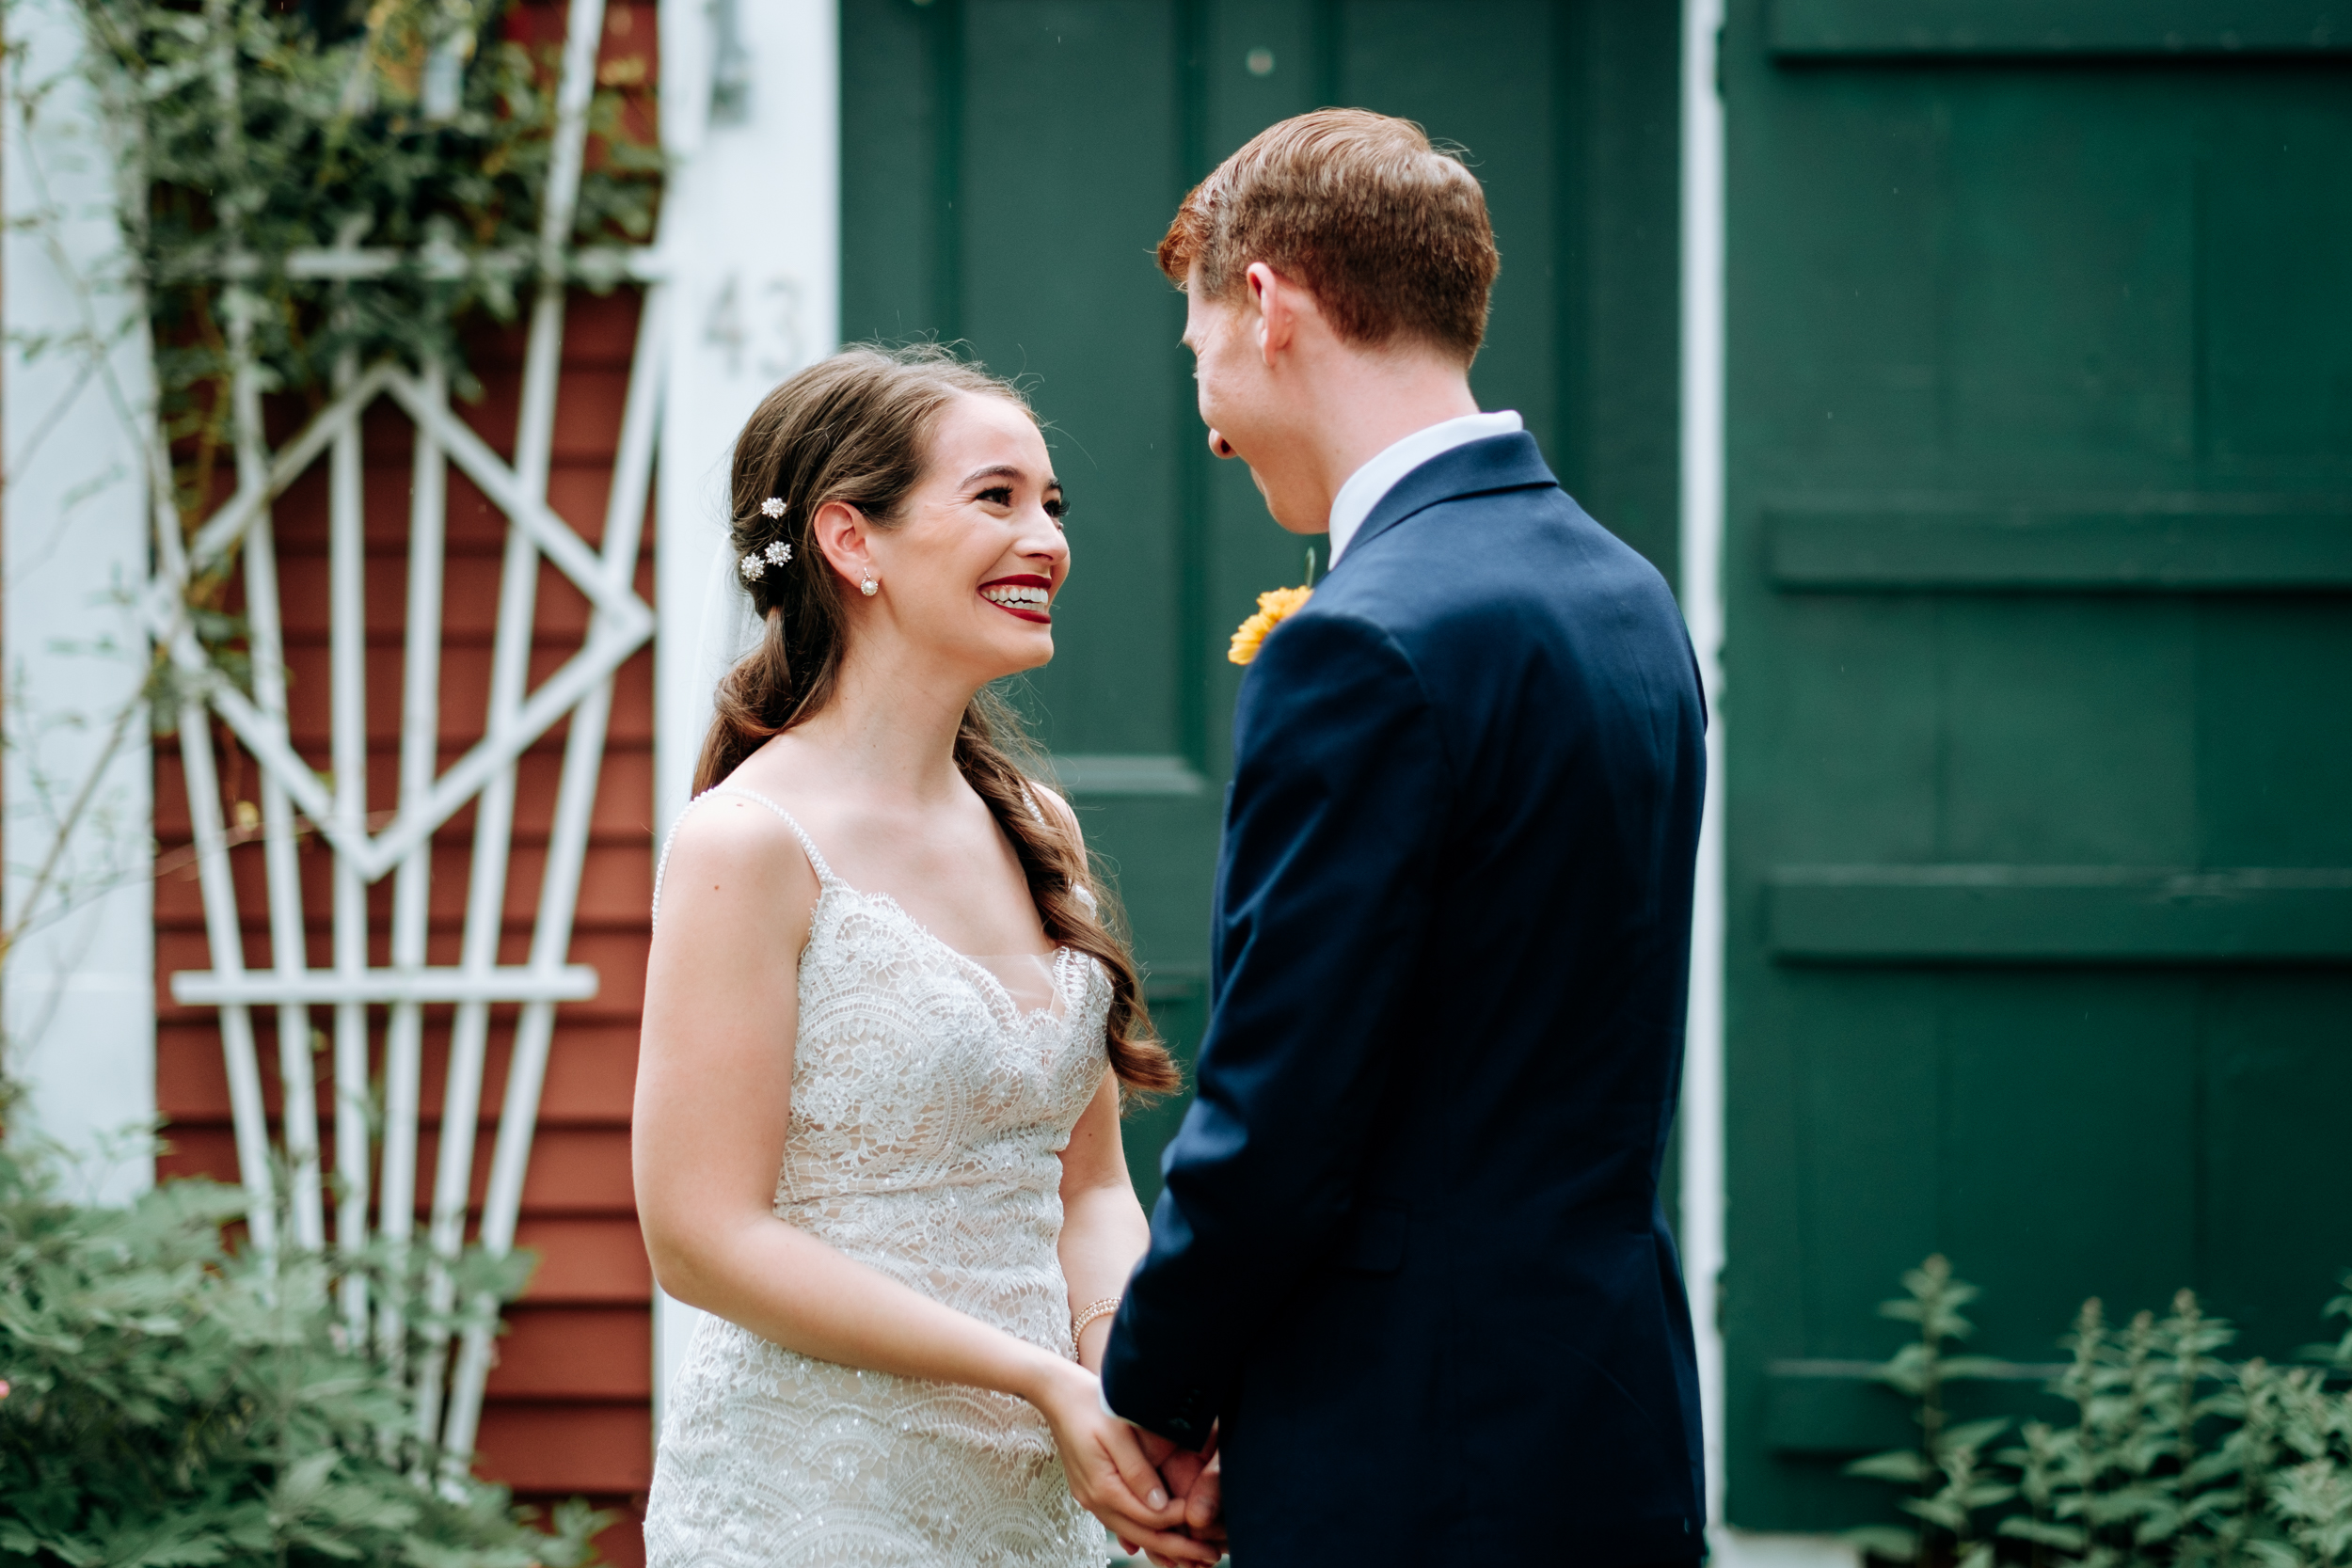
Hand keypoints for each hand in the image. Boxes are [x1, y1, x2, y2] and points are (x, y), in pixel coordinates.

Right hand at [1028, 1360, 1220, 1564]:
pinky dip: (1145, 1534)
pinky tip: (1162, 1543)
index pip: (1149, 1518)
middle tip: (1212, 1555)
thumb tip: (1160, 1505)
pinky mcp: (1093, 1492)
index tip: (1207, 1523)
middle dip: (1178, 1548)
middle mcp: (1095, 1500)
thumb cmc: (1091, 1405)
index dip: (1179, 1522)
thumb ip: (1138, 1471)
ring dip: (1162, 1546)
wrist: (1058, 1394)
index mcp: (1103, 1488)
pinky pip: (1121, 1521)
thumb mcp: (1117, 1434)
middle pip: (1141, 1535)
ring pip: (1131, 1532)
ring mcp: (1091, 1499)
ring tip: (1193, 1556)